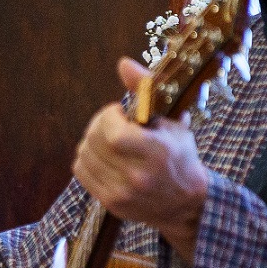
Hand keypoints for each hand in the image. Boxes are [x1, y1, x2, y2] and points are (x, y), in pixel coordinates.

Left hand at [71, 57, 210, 259]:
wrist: (185, 203)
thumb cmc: (179, 156)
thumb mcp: (172, 121)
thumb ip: (146, 91)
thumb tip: (123, 64)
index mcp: (157, 152)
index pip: (113, 133)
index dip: (108, 117)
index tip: (120, 113)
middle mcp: (138, 176)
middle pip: (94, 141)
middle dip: (99, 125)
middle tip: (113, 124)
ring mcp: (122, 193)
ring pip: (84, 155)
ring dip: (92, 141)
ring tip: (110, 140)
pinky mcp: (110, 203)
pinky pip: (81, 171)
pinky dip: (87, 158)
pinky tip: (104, 155)